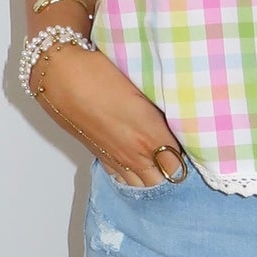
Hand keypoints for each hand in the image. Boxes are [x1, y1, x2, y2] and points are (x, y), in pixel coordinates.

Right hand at [31, 42, 188, 187]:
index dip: (190, 154)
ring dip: (155, 175)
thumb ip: (162, 104)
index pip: (180, 163)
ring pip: (144, 183)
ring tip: (163, 161)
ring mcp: (116, 158)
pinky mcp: (100, 156)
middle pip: (165, 179)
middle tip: (182, 151)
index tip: (196, 141)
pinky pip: (123, 178)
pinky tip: (140, 165)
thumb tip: (181, 110)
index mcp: (149, 134)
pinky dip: (135, 176)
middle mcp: (134, 153)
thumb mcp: (140, 83)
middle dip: (175, 169)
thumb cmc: (100, 73)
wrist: (60, 77)